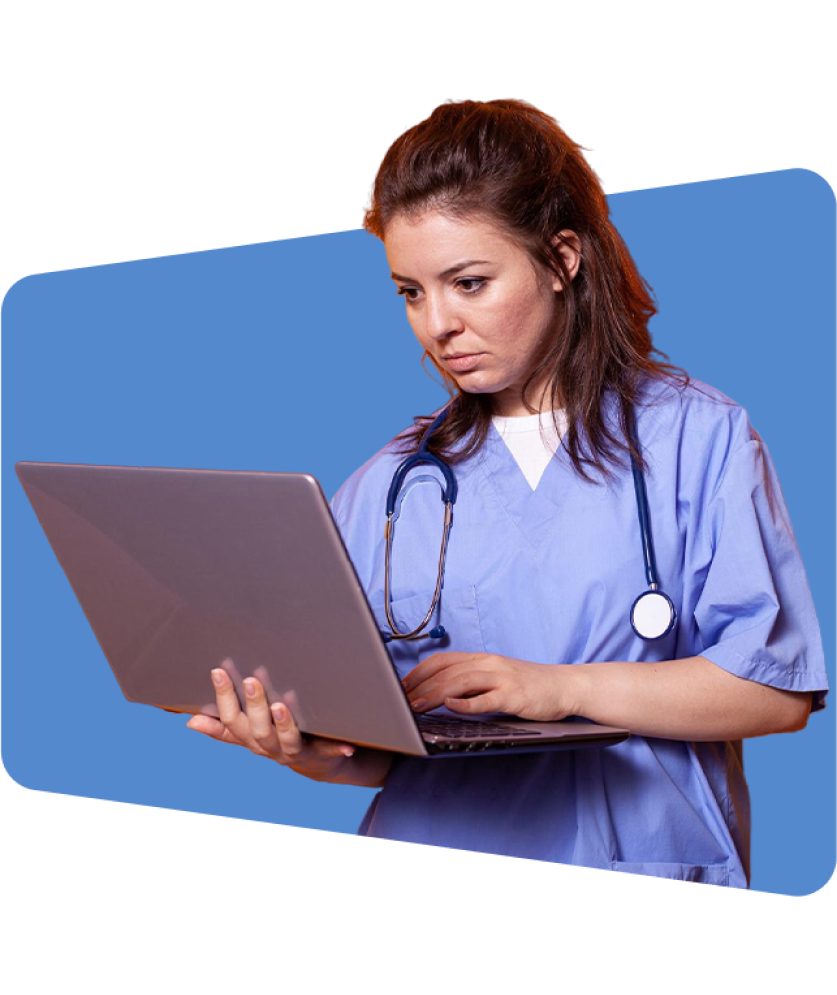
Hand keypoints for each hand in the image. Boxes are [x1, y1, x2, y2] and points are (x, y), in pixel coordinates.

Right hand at [186, 666, 356, 782]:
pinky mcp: (322, 754)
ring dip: (284, 724)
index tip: (218, 670)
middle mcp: (270, 747)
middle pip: (258, 730)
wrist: (316, 764)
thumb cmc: (278, 740)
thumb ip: (223, 728)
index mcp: (252, 739)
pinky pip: (330, 751)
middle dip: (254, 706)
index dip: (224, 697)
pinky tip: (348, 744)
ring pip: (287, 740)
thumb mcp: (249, 735)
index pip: (231, 720)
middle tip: (251, 680)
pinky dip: (338, 748)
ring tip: (281, 705)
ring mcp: (296, 752)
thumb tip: (190, 722)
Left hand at [401, 652, 577, 721]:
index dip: (418, 672)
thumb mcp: (497, 677)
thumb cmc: (528, 685)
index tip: (401, 685)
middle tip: (400, 701)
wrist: (564, 686)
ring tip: (417, 706)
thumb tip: (441, 693)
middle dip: (420, 686)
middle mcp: (488, 664)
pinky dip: (466, 703)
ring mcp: (501, 678)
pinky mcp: (513, 695)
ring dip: (435, 694)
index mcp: (482, 659)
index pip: (442, 660)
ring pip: (460, 682)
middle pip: (446, 672)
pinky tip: (451, 707)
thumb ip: (472, 682)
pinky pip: (485, 698)